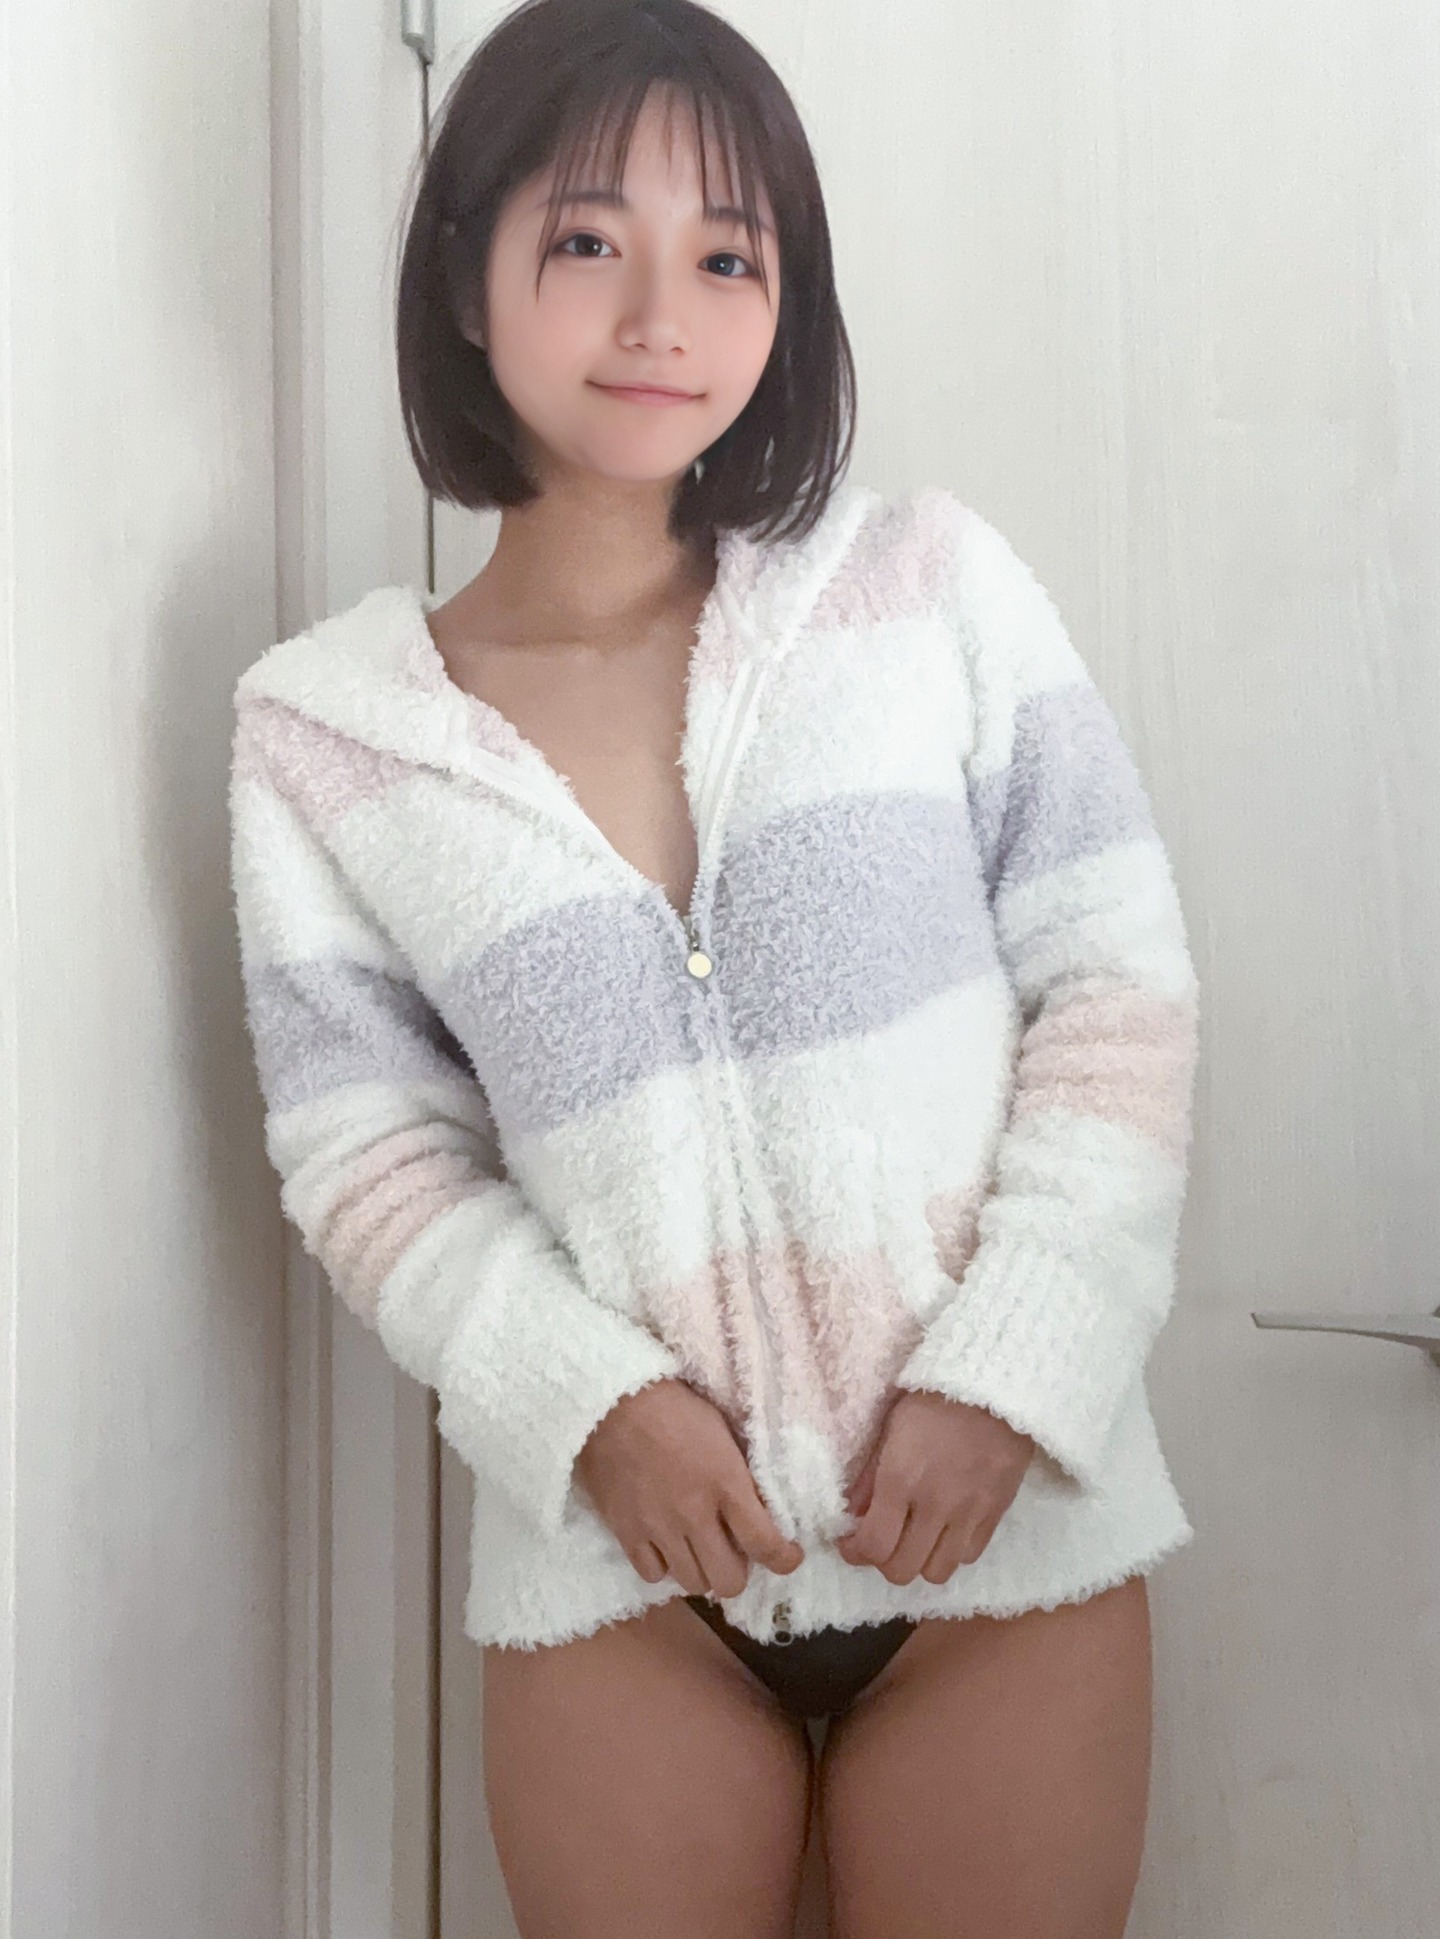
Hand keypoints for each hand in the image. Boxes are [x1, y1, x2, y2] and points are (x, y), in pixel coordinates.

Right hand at [575, 1378, 803, 1599]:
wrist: (612, 1401)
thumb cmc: (674, 1408)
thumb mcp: (722, 1433)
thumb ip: (740, 1475)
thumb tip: (758, 1508)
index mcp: (726, 1483)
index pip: (765, 1543)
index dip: (784, 1560)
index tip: (788, 1557)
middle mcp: (694, 1514)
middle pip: (728, 1581)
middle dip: (739, 1572)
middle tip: (733, 1552)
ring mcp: (658, 1528)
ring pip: (692, 1584)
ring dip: (701, 1571)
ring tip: (698, 1550)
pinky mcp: (626, 1532)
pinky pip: (652, 1575)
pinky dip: (664, 1567)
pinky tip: (666, 1548)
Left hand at [835, 1390, 1035, 1585]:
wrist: (994, 1386)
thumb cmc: (933, 1399)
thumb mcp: (890, 1428)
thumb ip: (870, 1476)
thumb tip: (853, 1514)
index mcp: (901, 1480)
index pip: (874, 1546)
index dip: (855, 1553)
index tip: (851, 1543)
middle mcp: (935, 1506)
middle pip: (903, 1570)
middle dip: (884, 1561)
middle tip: (882, 1541)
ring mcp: (969, 1514)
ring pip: (938, 1573)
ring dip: (920, 1562)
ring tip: (916, 1539)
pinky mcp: (996, 1514)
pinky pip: (969, 1556)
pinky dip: (952, 1552)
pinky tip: (945, 1530)